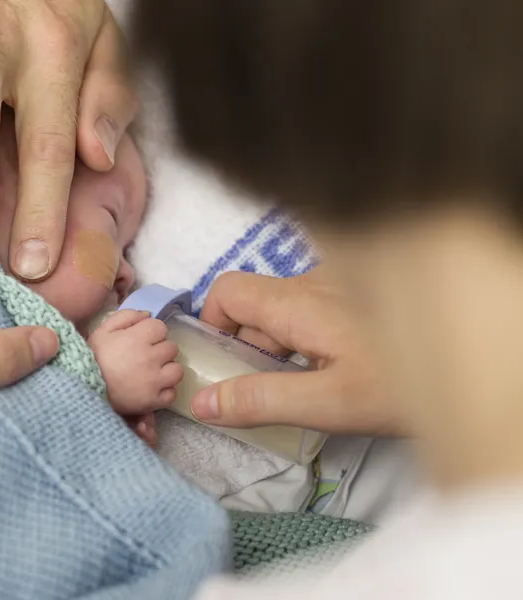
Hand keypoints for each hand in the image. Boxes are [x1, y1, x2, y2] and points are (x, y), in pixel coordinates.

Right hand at [89, 310, 182, 415]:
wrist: (84, 388)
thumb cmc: (92, 357)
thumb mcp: (102, 330)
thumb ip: (126, 317)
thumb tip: (147, 314)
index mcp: (139, 338)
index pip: (161, 327)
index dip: (151, 332)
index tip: (141, 339)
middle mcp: (151, 358)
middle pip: (172, 348)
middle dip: (160, 350)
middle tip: (145, 357)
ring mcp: (155, 381)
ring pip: (177, 370)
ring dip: (167, 370)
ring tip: (153, 373)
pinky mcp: (154, 401)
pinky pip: (172, 393)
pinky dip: (164, 391)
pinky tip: (152, 389)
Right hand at [189, 269, 397, 435]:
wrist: (488, 361)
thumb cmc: (408, 384)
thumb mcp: (330, 403)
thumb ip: (261, 400)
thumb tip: (202, 403)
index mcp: (299, 302)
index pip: (226, 292)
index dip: (212, 325)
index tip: (222, 368)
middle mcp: (316, 281)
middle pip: (257, 306)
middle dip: (249, 348)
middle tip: (269, 394)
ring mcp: (344, 284)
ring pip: (289, 310)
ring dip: (283, 347)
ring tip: (312, 388)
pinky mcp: (365, 294)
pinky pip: (318, 309)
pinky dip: (312, 338)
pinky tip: (341, 369)